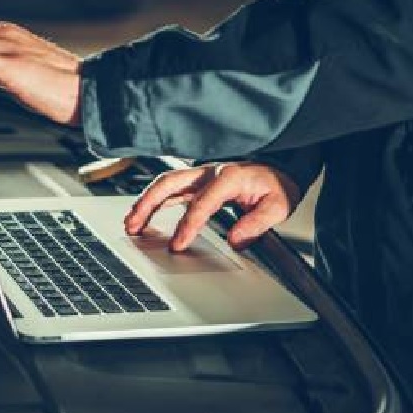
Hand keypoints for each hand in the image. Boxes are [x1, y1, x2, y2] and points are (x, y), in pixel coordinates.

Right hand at [125, 162, 301, 250]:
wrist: (282, 167)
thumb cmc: (278, 185)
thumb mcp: (278, 206)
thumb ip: (256, 224)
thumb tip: (235, 240)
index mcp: (228, 177)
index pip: (201, 204)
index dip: (187, 225)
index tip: (177, 245)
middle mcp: (210, 172)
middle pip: (170, 184)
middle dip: (148, 205)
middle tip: (134, 226)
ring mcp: (202, 175)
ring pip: (165, 184)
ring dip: (145, 202)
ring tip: (131, 223)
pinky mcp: (198, 181)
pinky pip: (171, 189)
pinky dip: (155, 201)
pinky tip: (144, 216)